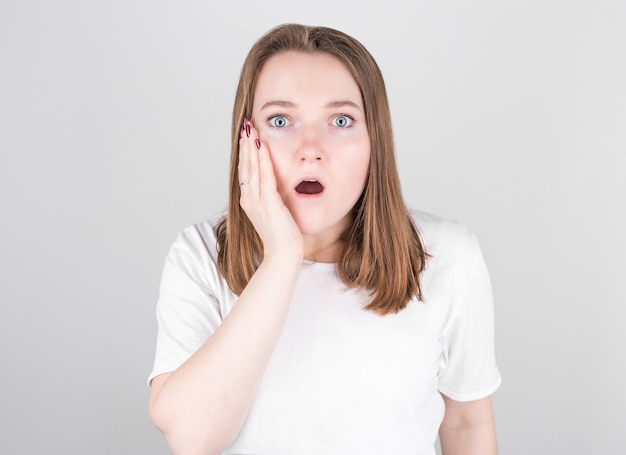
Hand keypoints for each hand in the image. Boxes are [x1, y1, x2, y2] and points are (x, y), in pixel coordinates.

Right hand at [238, 118, 303, 259]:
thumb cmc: (281, 237)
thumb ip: (270, 199)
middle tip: (245, 125)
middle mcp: (248, 199)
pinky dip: (262, 161)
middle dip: (245, 144)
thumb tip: (273, 187)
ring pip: (251, 168)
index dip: (245, 152)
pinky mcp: (269, 204)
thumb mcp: (273, 213)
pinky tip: (262, 147)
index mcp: (248, 201)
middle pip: (245, 165)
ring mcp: (257, 201)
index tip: (246, 135)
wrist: (282, 255)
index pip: (245, 171)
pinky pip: (265, 177)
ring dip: (251, 147)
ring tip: (250, 129)